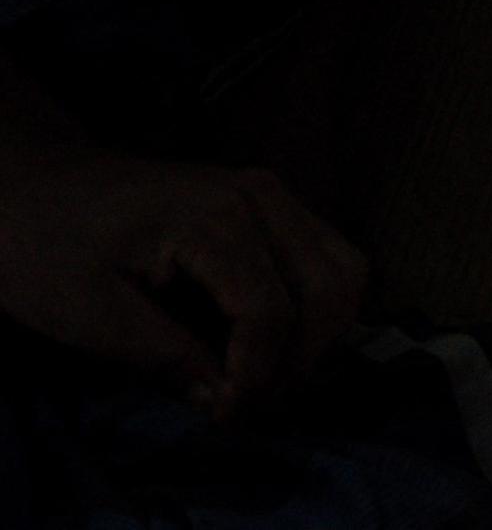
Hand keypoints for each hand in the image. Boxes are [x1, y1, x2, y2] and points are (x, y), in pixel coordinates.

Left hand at [0, 141, 363, 410]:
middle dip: (298, 360)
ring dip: (320, 334)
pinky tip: (272, 340)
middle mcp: (258, 196)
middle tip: (249, 403)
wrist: (34, 189)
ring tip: (268, 376)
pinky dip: (316, 306)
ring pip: (345, 269)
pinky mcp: (266, 203)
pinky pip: (326, 256)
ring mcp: (268, 194)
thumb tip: (223, 393)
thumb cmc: (48, 247)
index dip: (255, 375)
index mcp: (213, 218)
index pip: (269, 310)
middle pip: (328, 288)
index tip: (224, 414)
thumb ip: (163, 355)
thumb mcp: (87, 315)